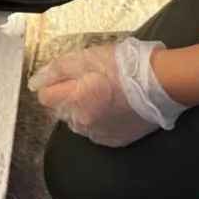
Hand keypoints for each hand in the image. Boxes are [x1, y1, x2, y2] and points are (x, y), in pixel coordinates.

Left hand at [28, 37, 188, 147]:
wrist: (162, 83)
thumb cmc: (125, 66)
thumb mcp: (86, 58)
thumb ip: (57, 70)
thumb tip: (36, 83)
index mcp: (72, 99)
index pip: (46, 97)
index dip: (55, 85)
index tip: (68, 78)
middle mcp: (81, 121)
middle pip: (63, 111)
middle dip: (72, 98)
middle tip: (94, 84)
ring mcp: (99, 133)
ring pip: (81, 123)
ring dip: (87, 111)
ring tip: (107, 96)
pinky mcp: (116, 140)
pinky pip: (100, 132)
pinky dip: (103, 122)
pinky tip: (116, 109)